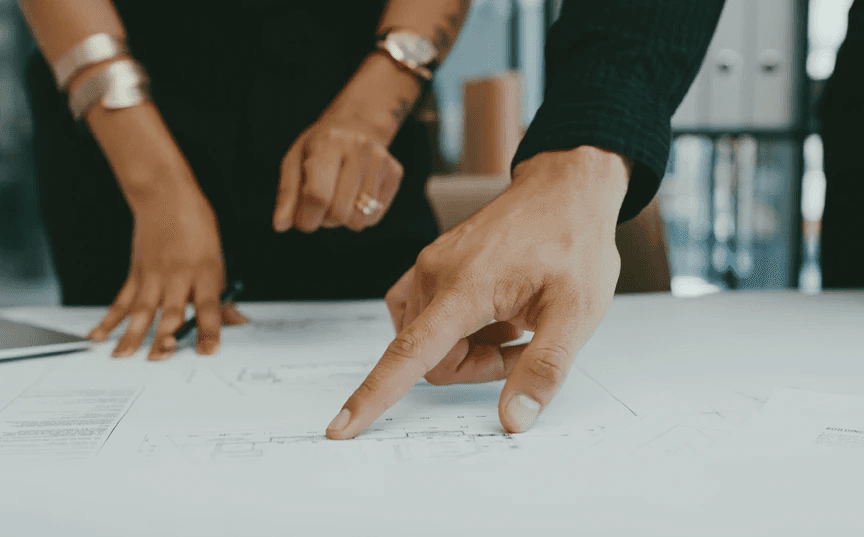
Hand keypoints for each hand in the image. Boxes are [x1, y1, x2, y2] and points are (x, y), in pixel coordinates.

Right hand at [80, 105, 236, 359]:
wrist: (165, 194)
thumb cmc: (197, 224)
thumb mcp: (218, 257)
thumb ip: (222, 293)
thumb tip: (237, 321)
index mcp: (206, 271)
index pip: (209, 306)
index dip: (210, 330)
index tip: (209, 351)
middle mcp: (179, 274)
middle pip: (172, 311)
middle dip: (165, 337)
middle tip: (159, 358)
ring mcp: (154, 273)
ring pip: (143, 309)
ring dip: (131, 335)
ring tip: (123, 356)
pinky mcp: (136, 271)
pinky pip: (122, 298)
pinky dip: (109, 318)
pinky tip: (99, 334)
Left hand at [273, 123, 403, 232]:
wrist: (355, 126)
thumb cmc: (318, 150)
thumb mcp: (294, 163)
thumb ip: (287, 195)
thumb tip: (280, 226)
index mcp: (328, 143)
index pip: (318, 195)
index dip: (307, 218)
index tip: (303, 222)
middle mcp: (359, 149)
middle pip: (340, 212)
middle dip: (326, 220)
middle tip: (321, 207)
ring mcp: (380, 161)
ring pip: (359, 219)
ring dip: (343, 219)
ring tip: (338, 199)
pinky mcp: (395, 173)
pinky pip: (375, 216)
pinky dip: (361, 215)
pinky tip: (356, 196)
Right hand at [326, 147, 631, 438]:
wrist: (565, 188)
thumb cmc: (573, 242)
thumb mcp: (577, 312)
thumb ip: (543, 367)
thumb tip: (513, 419)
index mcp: (463, 286)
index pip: (407, 354)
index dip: (373, 397)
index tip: (340, 428)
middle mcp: (434, 273)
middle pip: (430, 358)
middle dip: (477, 365)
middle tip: (524, 340)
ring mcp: (430, 265)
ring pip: (429, 340)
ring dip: (469, 346)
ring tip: (512, 318)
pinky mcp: (432, 262)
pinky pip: (423, 314)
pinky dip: (455, 327)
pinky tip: (489, 311)